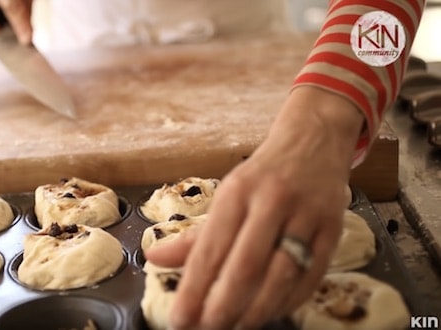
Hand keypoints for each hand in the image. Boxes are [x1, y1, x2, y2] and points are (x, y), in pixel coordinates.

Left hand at [145, 86, 364, 328]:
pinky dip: (290, 301)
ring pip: (281, 274)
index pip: (210, 248)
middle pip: (246, 265)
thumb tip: (153, 260)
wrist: (313, 141)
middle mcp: (271, 201)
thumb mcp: (226, 196)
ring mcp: (306, 214)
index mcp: (236, 192)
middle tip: (208, 329)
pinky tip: (272, 313)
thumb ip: (193, 235)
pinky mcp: (333, 227)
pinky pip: (312, 275)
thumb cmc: (262, 177)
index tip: (180, 319)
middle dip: (224, 306)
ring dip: (257, 310)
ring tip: (237, 327)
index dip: (194, 288)